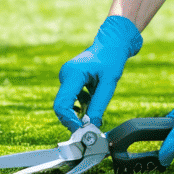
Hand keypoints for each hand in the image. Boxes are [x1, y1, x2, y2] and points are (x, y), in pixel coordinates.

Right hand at [53, 15, 142, 130]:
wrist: (111, 44)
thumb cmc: (112, 59)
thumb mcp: (109, 83)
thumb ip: (99, 104)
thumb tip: (92, 124)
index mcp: (73, 74)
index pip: (62, 104)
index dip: (69, 120)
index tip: (81, 130)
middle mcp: (65, 75)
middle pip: (61, 106)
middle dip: (73, 119)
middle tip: (89, 128)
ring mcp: (65, 77)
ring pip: (66, 104)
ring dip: (79, 112)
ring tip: (95, 111)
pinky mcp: (69, 80)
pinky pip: (71, 98)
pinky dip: (80, 105)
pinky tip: (92, 100)